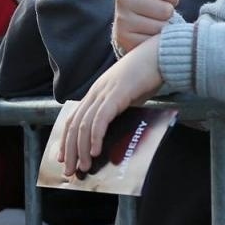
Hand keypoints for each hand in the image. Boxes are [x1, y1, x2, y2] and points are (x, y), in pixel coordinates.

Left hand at [58, 38, 164, 176]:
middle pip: (75, 124)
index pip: (75, 118)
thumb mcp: (128, 94)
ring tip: (84, 166)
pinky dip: (95, 136)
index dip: (67, 139)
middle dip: (70, 150)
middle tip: (71, 170)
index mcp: (97, 92)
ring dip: (81, 149)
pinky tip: (95, 150)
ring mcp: (104, 92)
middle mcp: (96, 92)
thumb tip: (118, 131)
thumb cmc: (147, 74)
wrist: (159, 54)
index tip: (64, 158)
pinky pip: (100, 119)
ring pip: (84, 124)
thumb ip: (119, 108)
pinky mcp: (116, 94)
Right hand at [112, 0, 176, 54]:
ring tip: (152, 22)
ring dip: (162, 27)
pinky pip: (152, 40)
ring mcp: (121, 19)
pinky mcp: (123, 38)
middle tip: (157, 11)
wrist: (136, 23)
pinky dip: (154, 39)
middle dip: (167, 13)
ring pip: (159, 26)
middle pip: (165, 10)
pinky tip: (146, 34)